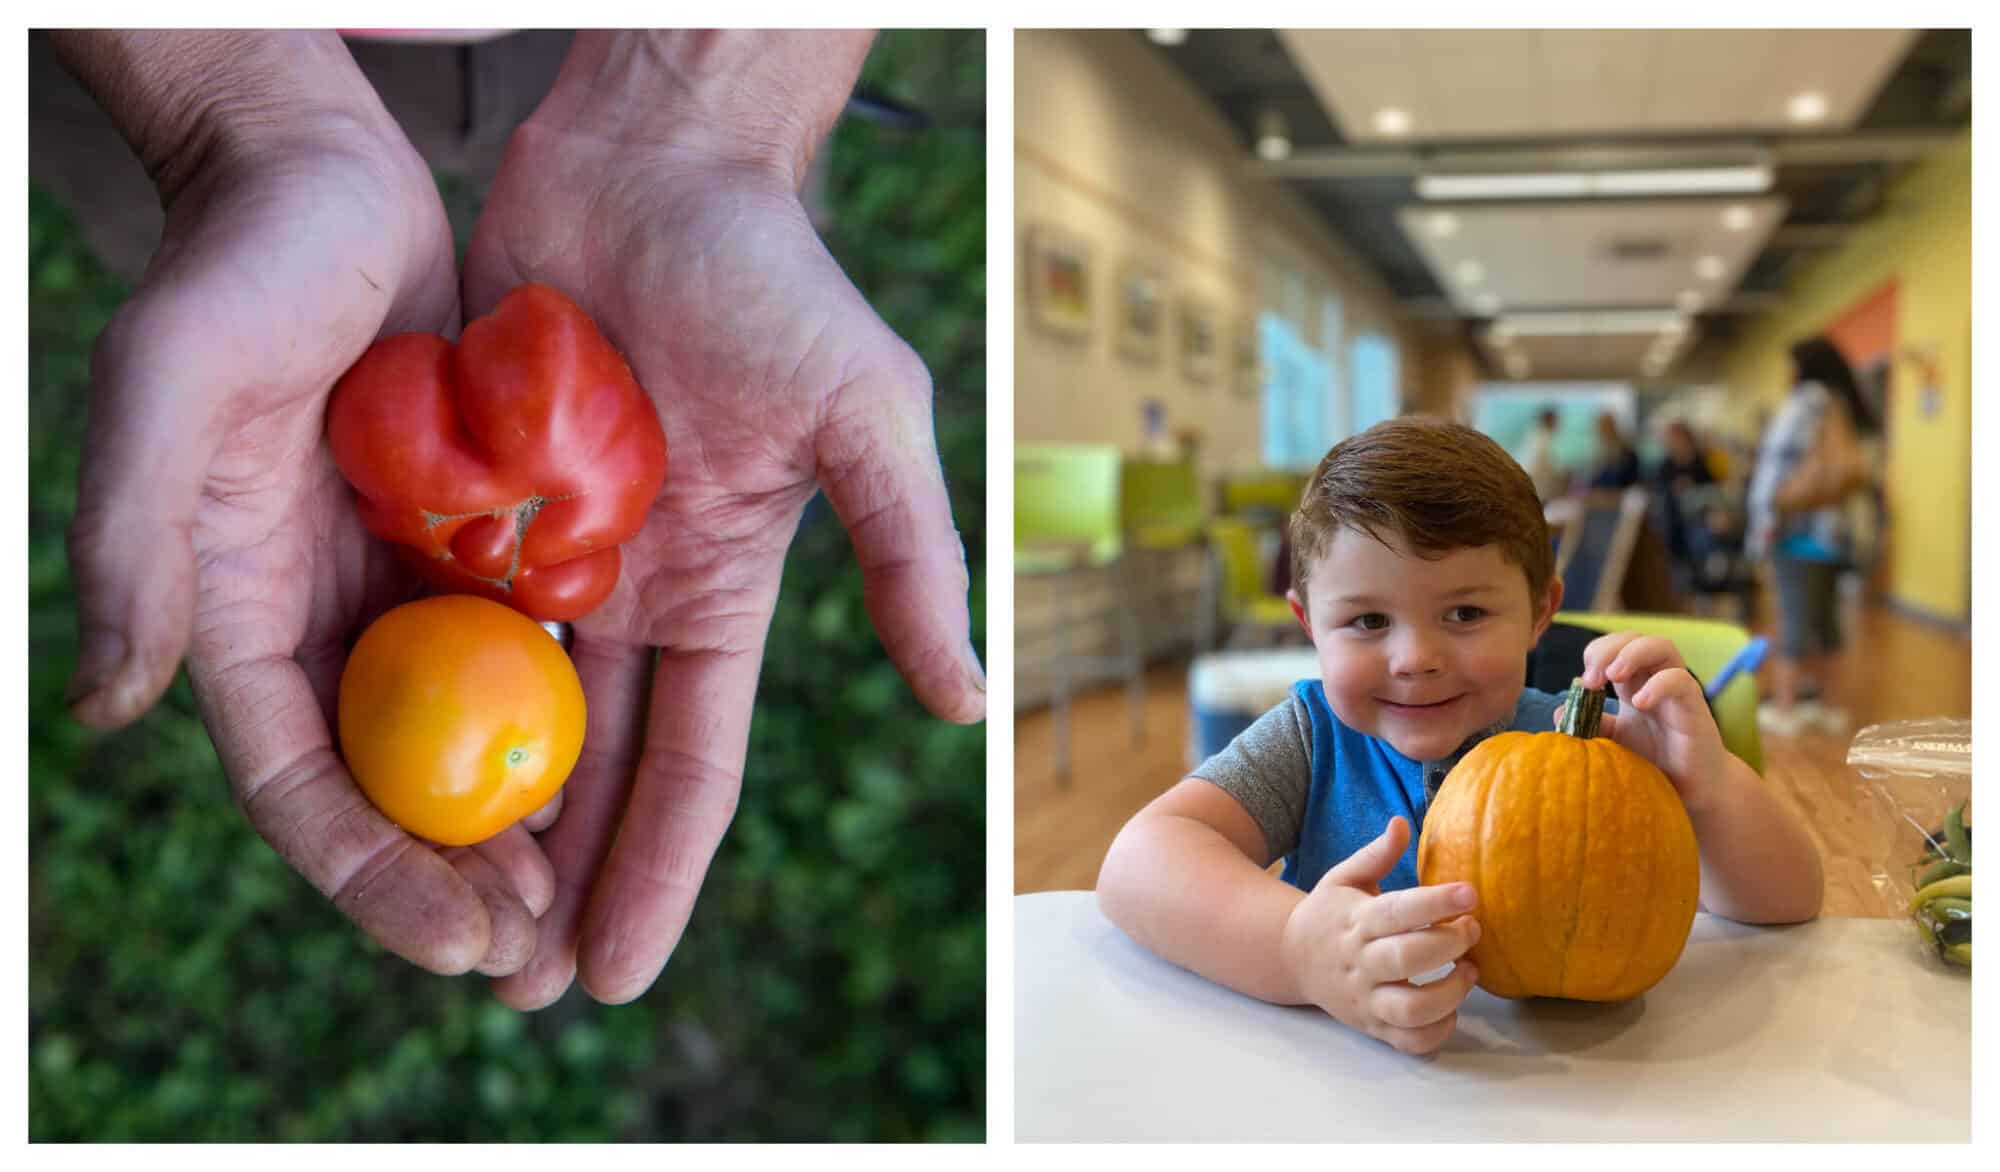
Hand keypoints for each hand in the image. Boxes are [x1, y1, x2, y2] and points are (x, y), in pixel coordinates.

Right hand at [57, 31, 553, 978]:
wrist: (324, 172)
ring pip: (466, 734)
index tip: (461, 945)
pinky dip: (562, 717)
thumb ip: (132, 539)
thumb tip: (101, 705)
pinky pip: (524, 646)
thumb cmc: (238, 263)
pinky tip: (622, 778)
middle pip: (390, 784)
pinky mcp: (472, 533)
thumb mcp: (168, 384)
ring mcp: (400, 579)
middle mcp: (320, 616)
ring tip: (585, 909)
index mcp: (236, 611)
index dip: (371, 876)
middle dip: (454, 881)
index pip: (299, 781)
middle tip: (538, 958)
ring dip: (519, 823)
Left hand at [458, 31, 984, 1007]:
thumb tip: (968, 703)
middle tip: (514, 988)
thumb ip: (906, 554)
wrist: (648, 162)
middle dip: (562, 882)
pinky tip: (362, 771)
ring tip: (438, 915)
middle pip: (591, 771)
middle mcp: (632, 595)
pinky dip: (403, 694)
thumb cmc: (770, 281)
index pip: (690, 768)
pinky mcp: (464, 498)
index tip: (616, 974)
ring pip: (500, 715)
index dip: (657, 874)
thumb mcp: (862, 418)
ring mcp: (542, 552)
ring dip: (478, 815)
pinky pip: (425, 612)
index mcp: (722, 597)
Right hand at [1278, 818, 1481, 1054]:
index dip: (1436, 903)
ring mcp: (1366, 999)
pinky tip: (1452, 1006)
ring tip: (1469, 971)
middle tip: (1473, 928)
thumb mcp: (1344, 877)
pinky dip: (1439, 1031)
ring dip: (1451, 993)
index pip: (1398, 912)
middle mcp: (1360, 962)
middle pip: (1408, 959)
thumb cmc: (1329, 913)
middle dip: (1450, 944)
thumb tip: (1402, 823)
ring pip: (1412, 1009)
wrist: (1290, 958)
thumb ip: (1376, 854)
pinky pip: (1410, 1042)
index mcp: (1356, 921)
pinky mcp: (1373, 1027)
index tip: (1470, 893)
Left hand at [1577, 632, 1728, 812]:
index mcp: (1635, 683)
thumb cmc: (1654, 762)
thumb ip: (1591, 724)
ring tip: (1613, 677)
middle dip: (1608, 649)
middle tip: (1592, 679)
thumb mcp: (1615, 741)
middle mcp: (1656, 679)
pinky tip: (1639, 703)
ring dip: (1632, 654)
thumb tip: (1559, 712)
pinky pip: (1681, 680)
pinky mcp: (1695, 708)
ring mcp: (1677, 690)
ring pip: (1662, 646)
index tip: (1584, 682)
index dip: (1597, 653)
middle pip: (1636, 638)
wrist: (1692, 790)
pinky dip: (1658, 685)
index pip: (1616, 646)